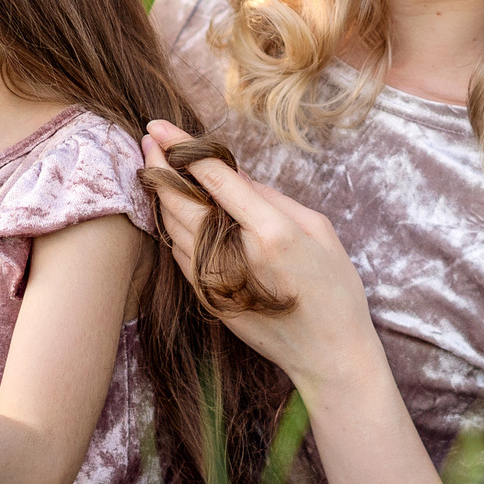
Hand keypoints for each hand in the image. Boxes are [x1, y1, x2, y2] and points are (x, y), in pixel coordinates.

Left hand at [141, 120, 382, 397]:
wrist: (329, 357)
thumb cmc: (335, 289)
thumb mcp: (319, 230)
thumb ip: (273, 198)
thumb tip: (233, 175)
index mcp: (269, 231)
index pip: (213, 178)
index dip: (181, 147)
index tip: (159, 126)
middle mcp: (235, 255)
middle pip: (180, 201)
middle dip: (159, 165)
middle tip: (147, 140)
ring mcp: (215, 281)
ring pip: (173, 227)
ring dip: (160, 194)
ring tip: (154, 167)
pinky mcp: (207, 299)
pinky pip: (178, 254)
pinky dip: (170, 227)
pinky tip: (170, 209)